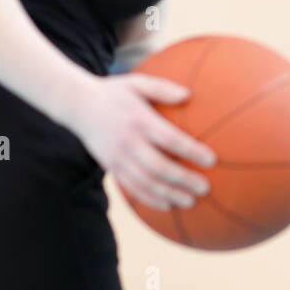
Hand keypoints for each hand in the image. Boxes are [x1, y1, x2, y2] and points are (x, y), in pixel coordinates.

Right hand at [67, 73, 216, 210]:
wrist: (78, 106)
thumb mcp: (137, 83)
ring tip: (191, 202)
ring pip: (146, 183)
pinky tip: (168, 206)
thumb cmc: (115, 92)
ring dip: (169, 194)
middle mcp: (128, 142)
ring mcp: (118, 158)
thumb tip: (188, 94)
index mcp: (139, 121)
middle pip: (159, 167)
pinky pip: (132, 188)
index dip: (191, 151)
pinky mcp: (111, 167)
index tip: (211, 160)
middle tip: (206, 188)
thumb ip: (162, 88)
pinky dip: (150, 199)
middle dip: (183, 180)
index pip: (169, 139)